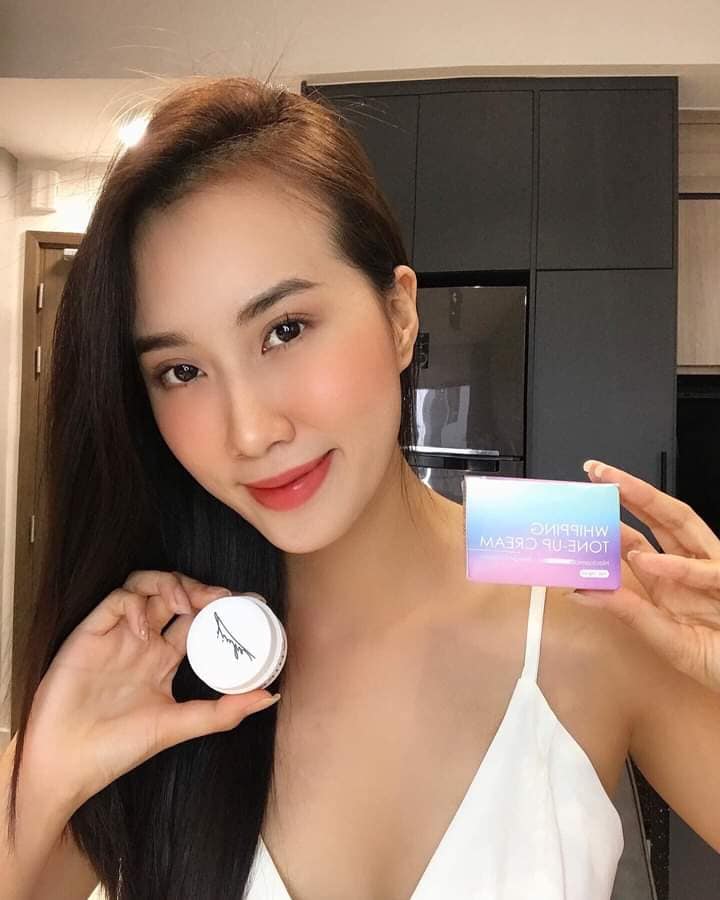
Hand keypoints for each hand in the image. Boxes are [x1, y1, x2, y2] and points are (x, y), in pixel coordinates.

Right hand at [21, 570, 280, 815]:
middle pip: (175, 595)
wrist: (67, 764)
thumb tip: (269, 696)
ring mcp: (118, 635)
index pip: (197, 620)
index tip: (250, 603)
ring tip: (187, 603)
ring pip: (147, 585)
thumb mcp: (177, 726)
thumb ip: (222, 712)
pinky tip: (145, 628)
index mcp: (164, 659)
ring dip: (171, 584)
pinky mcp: (91, 633)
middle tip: (222, 598)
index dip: (221, 606)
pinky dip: (135, 604)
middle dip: (200, 588)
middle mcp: (143, 641)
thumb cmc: (117, 749)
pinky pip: (117, 600)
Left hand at [566, 459, 719, 692]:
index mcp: (668, 578)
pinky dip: (675, 566)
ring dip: (650, 503)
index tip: (581, 503)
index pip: (635, 538)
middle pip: (659, 517)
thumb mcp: (662, 637)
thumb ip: (625, 611)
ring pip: (683, 524)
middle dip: (629, 491)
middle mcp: (689, 566)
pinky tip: (644, 559)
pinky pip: (706, 571)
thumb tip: (577, 590)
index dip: (609, 518)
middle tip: (596, 472)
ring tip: (617, 488)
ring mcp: (713, 571)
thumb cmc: (716, 659)